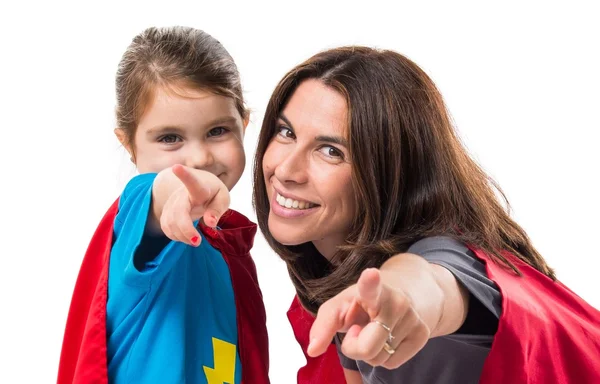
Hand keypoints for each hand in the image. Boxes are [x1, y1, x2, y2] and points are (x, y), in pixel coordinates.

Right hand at [159, 164, 229, 246]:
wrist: (199, 187)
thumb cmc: (213, 193)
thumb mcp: (222, 198)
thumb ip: (217, 209)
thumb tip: (210, 223)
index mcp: (199, 187)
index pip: (191, 181)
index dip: (184, 174)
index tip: (176, 167)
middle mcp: (182, 194)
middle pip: (178, 211)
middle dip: (185, 229)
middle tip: (197, 242)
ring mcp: (172, 203)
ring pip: (170, 222)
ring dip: (182, 236)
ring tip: (196, 240)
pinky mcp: (166, 212)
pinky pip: (166, 228)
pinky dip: (176, 237)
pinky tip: (186, 237)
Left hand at [307, 268, 429, 369]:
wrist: (402, 293)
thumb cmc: (362, 302)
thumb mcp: (339, 306)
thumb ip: (323, 325)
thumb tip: (312, 350)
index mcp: (372, 289)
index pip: (371, 287)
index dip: (370, 283)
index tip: (370, 273)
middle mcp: (397, 301)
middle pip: (367, 348)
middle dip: (353, 347)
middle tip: (356, 329)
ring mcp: (413, 318)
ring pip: (379, 358)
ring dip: (369, 352)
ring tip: (373, 330)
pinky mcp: (423, 334)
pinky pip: (392, 364)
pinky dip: (383, 356)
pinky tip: (386, 338)